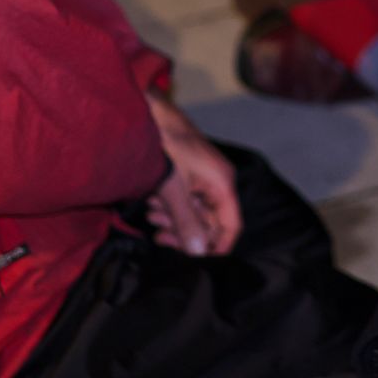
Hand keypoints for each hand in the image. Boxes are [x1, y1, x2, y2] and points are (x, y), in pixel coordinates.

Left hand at [142, 93, 241, 255]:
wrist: (146, 114)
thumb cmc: (163, 143)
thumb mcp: (171, 187)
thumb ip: (186, 221)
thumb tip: (199, 252)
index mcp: (222, 184)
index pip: (231, 226)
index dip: (218, 248)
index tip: (197, 263)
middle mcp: (217, 183)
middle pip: (210, 223)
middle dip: (186, 231)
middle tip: (161, 235)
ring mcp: (202, 179)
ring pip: (195, 214)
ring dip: (173, 220)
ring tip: (152, 214)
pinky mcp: (188, 176)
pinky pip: (185, 202)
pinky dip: (169, 208)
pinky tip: (153, 205)